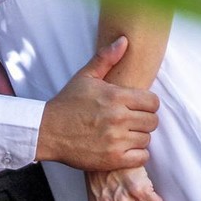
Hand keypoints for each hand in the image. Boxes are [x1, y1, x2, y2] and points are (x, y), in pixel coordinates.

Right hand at [36, 37, 158, 171]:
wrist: (47, 132)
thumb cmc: (66, 104)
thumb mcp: (84, 77)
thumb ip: (106, 58)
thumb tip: (124, 41)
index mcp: (116, 97)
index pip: (153, 102)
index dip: (147, 105)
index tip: (137, 108)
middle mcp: (118, 118)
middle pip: (152, 121)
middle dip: (144, 121)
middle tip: (130, 123)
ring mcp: (116, 140)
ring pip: (146, 139)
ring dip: (138, 138)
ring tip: (125, 136)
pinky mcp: (112, 159)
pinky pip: (140, 157)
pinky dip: (136, 155)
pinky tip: (124, 149)